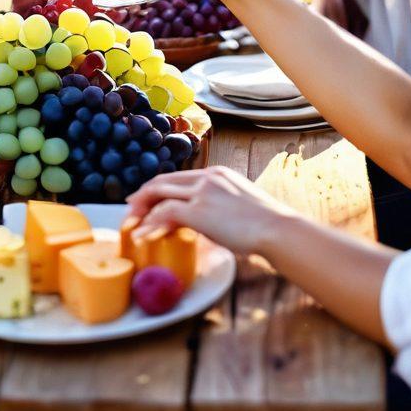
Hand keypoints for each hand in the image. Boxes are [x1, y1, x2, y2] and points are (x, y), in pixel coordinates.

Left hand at [124, 167, 291, 255]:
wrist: (279, 230)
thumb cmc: (268, 225)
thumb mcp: (241, 207)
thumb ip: (223, 208)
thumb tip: (215, 224)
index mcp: (216, 174)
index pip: (179, 177)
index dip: (159, 187)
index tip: (148, 197)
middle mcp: (206, 178)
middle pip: (163, 181)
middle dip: (143, 195)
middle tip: (131, 209)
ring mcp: (201, 192)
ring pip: (159, 194)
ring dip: (142, 210)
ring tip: (131, 225)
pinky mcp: (199, 211)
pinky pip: (165, 214)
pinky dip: (151, 224)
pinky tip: (143, 236)